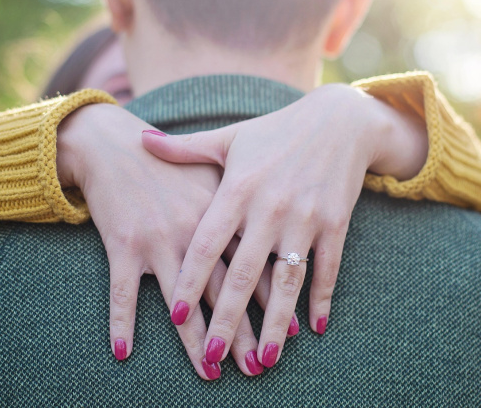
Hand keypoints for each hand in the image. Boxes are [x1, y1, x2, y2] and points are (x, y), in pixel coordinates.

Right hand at [57, 103, 289, 378]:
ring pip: (181, 301)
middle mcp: (195, 230)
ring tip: (210, 372)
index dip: (274, 300)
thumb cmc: (171, 164)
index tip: (292, 332)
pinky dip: (121, 321)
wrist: (116, 144)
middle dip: (242, 332)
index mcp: (222, 212)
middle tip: (259, 367)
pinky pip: (123, 291)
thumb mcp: (214, 172)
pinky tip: (123, 350)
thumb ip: (245, 203)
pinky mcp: (124, 244)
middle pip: (225, 291)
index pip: (255, 263)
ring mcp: (159, 239)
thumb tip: (277, 240)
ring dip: (195, 341)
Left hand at [143, 83, 427, 367]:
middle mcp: (270, 208)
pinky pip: (327, 268)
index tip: (174, 316)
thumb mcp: (229, 137)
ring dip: (277, 322)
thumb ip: (185, 148)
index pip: (207, 244)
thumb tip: (140, 139)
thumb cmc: (276, 131)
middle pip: (244, 274)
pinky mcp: (335, 223)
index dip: (190, 282)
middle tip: (213, 357)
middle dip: (227, 319)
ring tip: (265, 359)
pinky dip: (322, 298)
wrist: (340, 120)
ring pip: (287, 280)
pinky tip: (315, 329)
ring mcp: (305, 217)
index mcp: (238, 189)